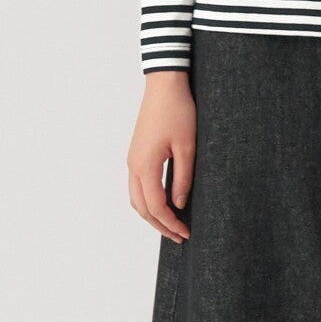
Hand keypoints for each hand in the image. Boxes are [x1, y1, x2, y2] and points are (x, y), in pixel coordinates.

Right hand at [129, 70, 196, 240]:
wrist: (164, 85)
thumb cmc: (178, 111)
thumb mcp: (187, 147)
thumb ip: (183, 179)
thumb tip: (180, 204)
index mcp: (145, 165)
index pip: (156, 206)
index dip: (171, 223)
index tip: (186, 233)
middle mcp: (133, 165)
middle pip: (141, 208)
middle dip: (160, 225)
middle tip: (180, 236)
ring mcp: (132, 160)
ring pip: (136, 199)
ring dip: (152, 215)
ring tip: (171, 224)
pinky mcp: (136, 154)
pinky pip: (137, 186)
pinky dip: (147, 201)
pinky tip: (163, 203)